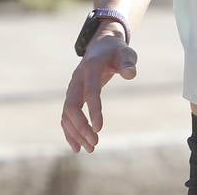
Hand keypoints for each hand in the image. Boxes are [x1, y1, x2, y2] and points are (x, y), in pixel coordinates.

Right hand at [60, 31, 137, 153]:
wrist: (101, 46)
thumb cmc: (116, 52)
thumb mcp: (126, 53)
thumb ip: (128, 63)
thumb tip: (130, 74)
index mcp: (91, 67)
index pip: (90, 91)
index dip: (94, 110)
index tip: (99, 129)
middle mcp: (77, 79)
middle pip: (71, 105)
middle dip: (81, 126)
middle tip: (95, 143)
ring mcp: (72, 88)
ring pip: (67, 114)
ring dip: (75, 132)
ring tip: (90, 149)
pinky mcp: (72, 96)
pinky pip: (66, 116)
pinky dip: (69, 131)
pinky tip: (77, 147)